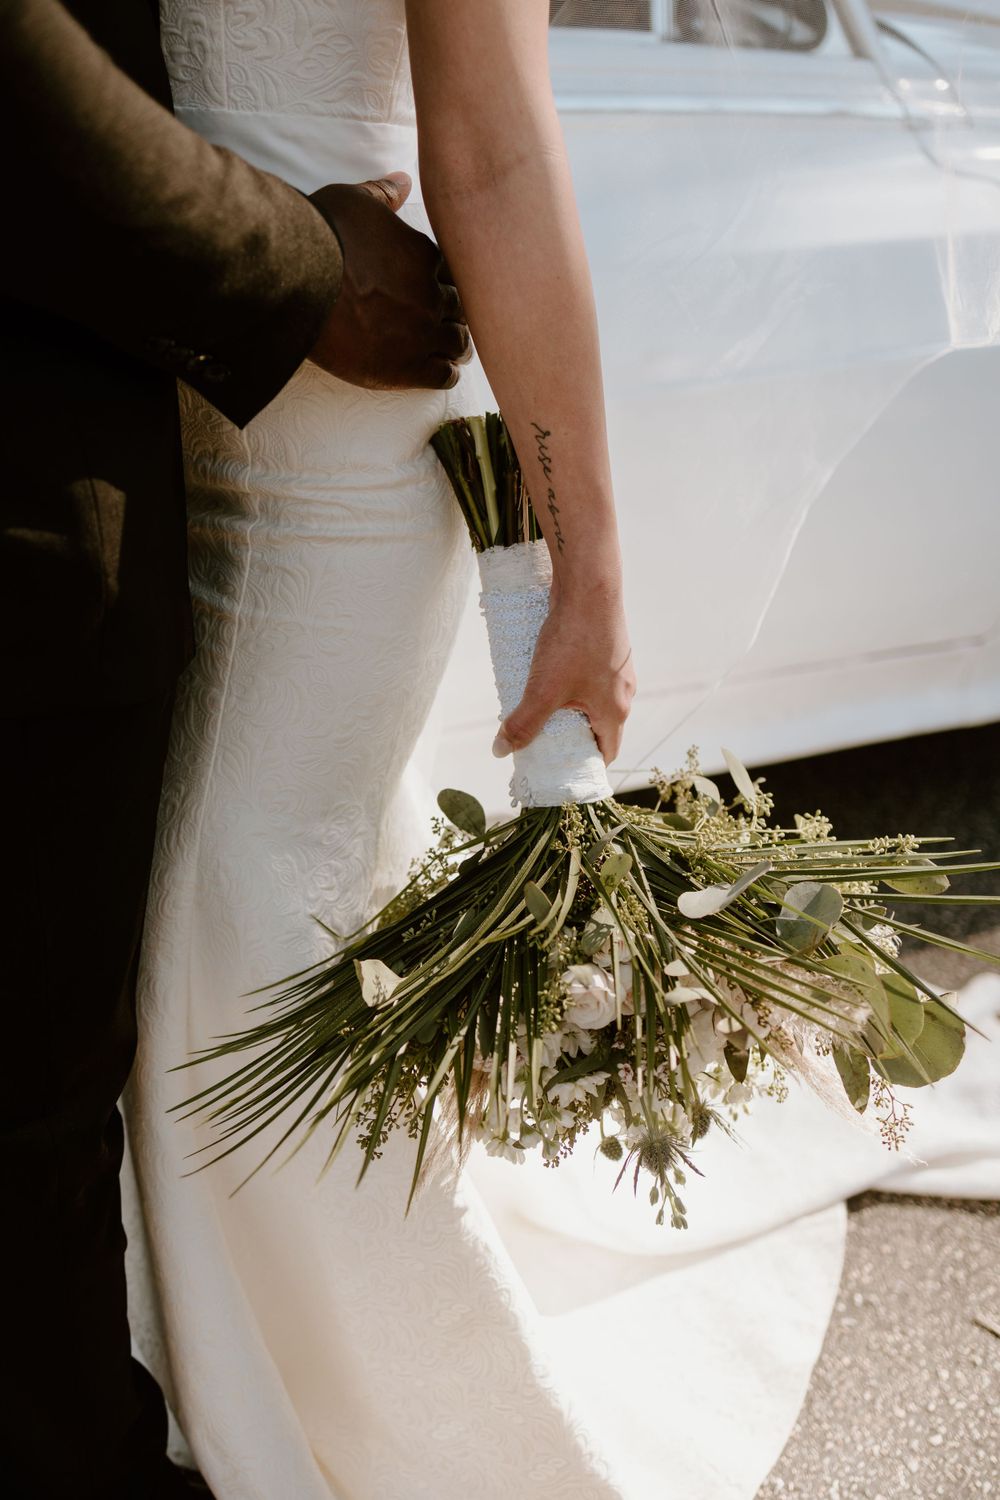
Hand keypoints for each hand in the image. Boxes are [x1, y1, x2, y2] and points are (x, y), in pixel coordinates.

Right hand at [307, 172, 470, 389]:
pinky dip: (446, 374)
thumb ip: (383, 193)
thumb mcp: (355, 201)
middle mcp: (431, 294)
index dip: (445, 284)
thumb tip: (403, 179)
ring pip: (459, 344)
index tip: (438, 290)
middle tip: (449, 323)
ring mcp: (422, 333)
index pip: (453, 274)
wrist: (298, 280)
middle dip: (455, 315)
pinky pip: (444, 376)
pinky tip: (440, 371)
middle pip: (462, 309)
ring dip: (456, 347)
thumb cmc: (322, 236)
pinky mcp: (407, 368)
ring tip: (452, 351)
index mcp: (425, 256)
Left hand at [493, 583, 635, 765]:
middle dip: (573, 736)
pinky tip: (549, 670)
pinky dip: (572, 681)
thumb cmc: (572, 641)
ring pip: (594, 698)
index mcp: (615, 711)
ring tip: (541, 705)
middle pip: (600, 726)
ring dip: (571, 707)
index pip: (606, 752)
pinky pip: (591, 675)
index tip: (561, 769)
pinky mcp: (607, 646)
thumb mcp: (542, 690)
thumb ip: (523, 724)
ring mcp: (618, 667)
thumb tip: (500, 751)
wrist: (589, 586)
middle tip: (544, 739)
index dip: (584, 765)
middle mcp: (624, 691)